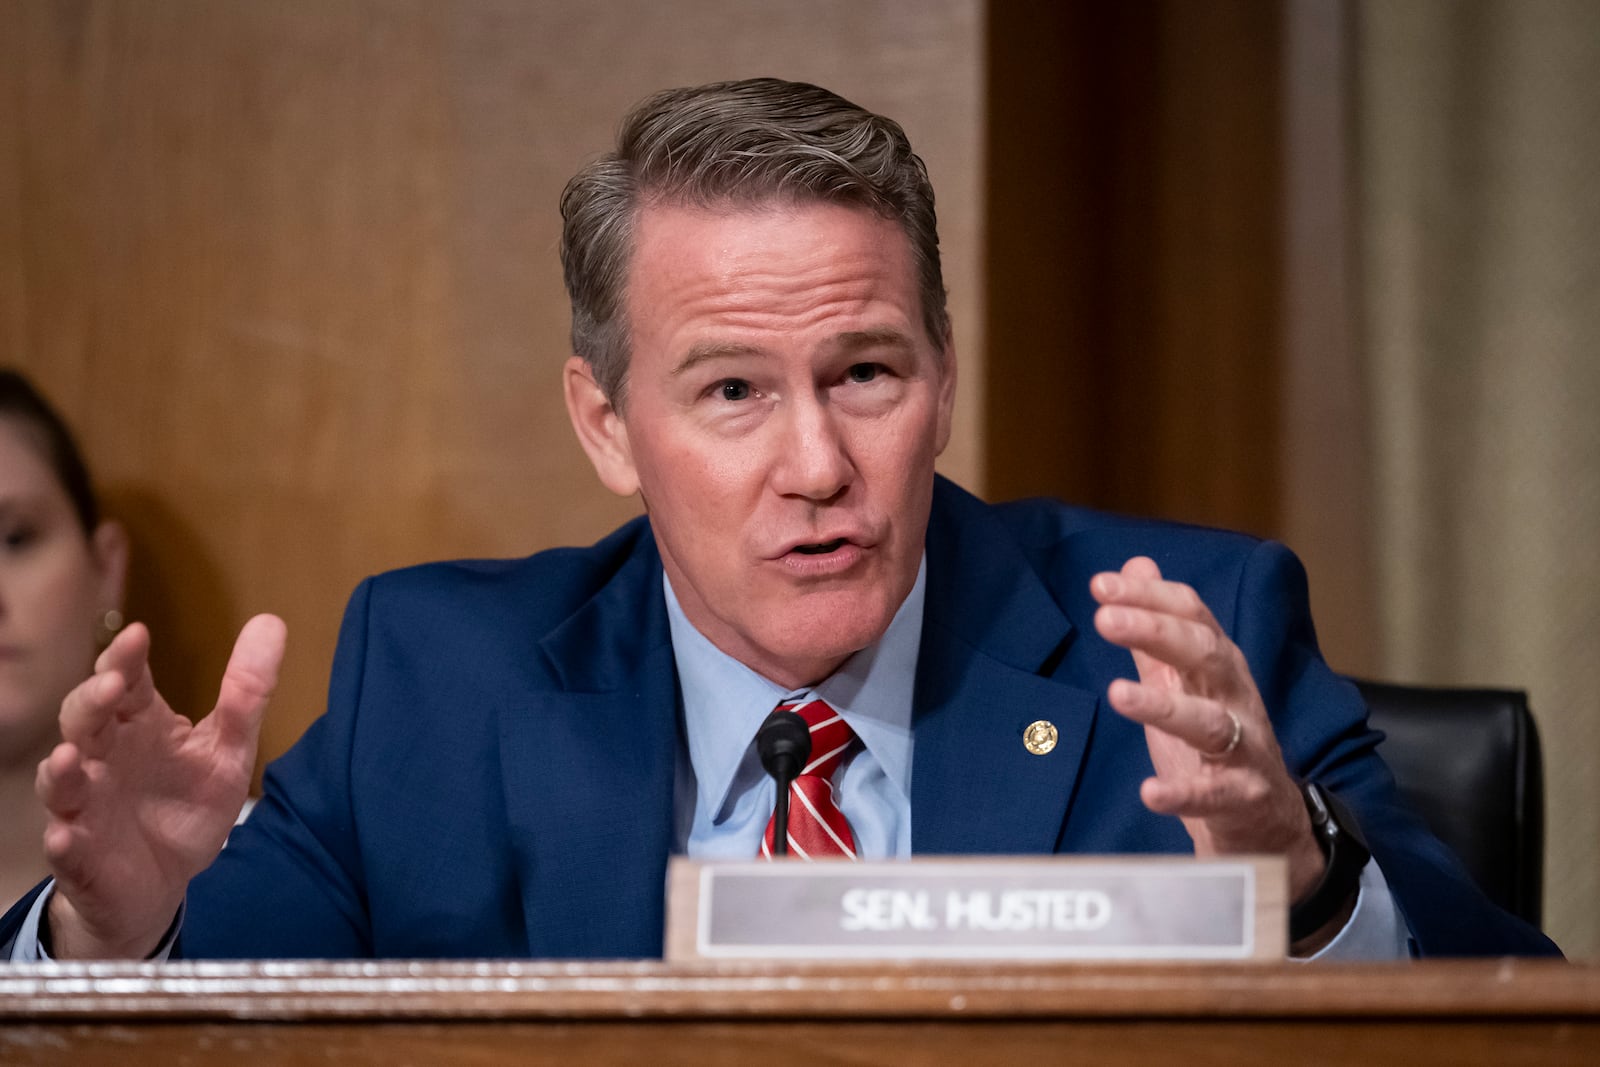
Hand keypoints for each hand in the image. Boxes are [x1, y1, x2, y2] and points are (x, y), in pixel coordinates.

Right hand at [36, 615, 286, 957]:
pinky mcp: (79, 853)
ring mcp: (85, 804)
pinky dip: (63, 839)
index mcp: (139, 724)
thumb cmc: (188, 804)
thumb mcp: (228, 749)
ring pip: (60, 780)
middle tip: (112, 683)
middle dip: (92, 700)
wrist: (165, 881)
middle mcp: (103, 756)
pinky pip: (63, 845)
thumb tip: (271, 622)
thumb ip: (246, 693)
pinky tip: (65, 835)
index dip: (126, 658)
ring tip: (68, 756)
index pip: (126, 681)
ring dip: (60, 769)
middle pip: (84, 719)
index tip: (139, 635)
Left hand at [1090, 557, 1324, 902]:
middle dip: (1156, 632)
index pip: (1191, 616)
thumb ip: (1156, 631)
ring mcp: (1245, 749)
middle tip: (1105, 619)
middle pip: (1205, 654)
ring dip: (1164, 707)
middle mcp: (1236, 698)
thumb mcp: (1184, 682)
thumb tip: (1134, 567)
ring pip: (1211, 722)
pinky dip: (1183, 794)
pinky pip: (1214, 794)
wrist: (1268, 825)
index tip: (1100, 584)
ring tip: (1118, 694)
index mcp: (1219, 666)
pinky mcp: (1242, 799)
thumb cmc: (1217, 746)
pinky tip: (1149, 792)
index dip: (1149, 597)